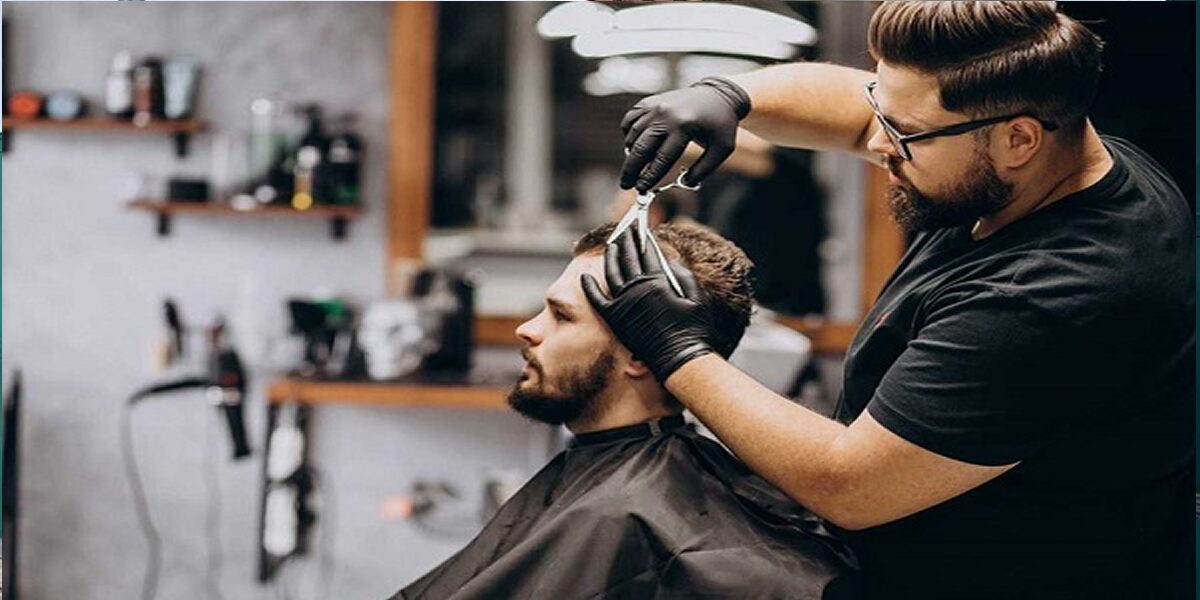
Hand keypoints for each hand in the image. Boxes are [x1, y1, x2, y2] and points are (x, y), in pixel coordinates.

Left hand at [581, 227, 719, 381]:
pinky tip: (585, 276)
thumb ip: (683, 276)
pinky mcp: (614, 318)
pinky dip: (590, 287)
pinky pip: (597, 299)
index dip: (645, 240)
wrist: (678, 358)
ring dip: (611, 256)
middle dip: (628, 241)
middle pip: (630, 258)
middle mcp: (639, 288)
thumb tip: (671, 261)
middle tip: (626, 231)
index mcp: (658, 281)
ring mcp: (624, 302)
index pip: (648, 253)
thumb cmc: (692, 330)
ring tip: (612, 245)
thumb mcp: (697, 298)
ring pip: (612, 272)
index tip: (642, 232)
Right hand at [620, 77, 750, 192]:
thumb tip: (684, 183)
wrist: (718, 94)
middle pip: (641, 148)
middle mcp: (666, 115)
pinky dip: (628, 133)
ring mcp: (656, 106)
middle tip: (625, 184)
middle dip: (631, 169)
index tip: (641, 189)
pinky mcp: (650, 101)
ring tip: (634, 167)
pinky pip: (630, 119)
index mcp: (684, 127)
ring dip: (631, 153)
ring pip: (633, 135)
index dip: (650, 177)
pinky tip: (634, 144)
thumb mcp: (721, 149)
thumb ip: (704, 169)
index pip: (661, 159)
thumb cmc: (720, 125)